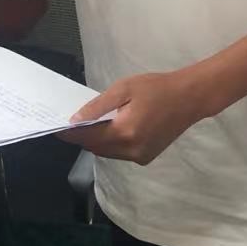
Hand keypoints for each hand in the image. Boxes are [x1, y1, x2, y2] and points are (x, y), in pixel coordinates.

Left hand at [61, 69, 211, 165]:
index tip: (56, 128)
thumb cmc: (157, 87)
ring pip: (108, 152)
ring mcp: (140, 157)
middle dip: (84, 136)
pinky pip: (120, 153)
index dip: (70, 134)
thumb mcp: (124, 88)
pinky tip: (116, 127)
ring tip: (95, 122)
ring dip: (98, 140)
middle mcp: (131, 151)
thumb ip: (98, 106)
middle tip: (76, 121)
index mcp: (125, 133)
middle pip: (96, 147)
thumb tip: (75, 120)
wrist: (190, 98)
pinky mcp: (146, 157)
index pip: (87, 138)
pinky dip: (113, 143)